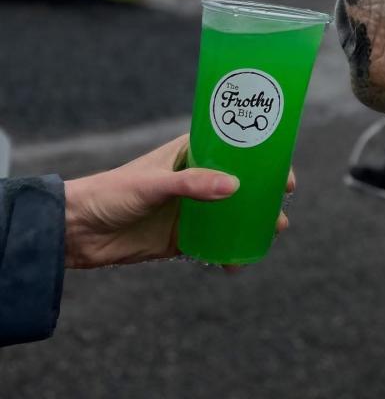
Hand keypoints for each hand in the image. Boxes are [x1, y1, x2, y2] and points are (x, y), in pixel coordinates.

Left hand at [64, 135, 294, 268]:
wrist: (76, 231)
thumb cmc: (111, 192)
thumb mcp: (154, 184)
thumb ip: (192, 183)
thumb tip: (234, 187)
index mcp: (190, 152)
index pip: (234, 148)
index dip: (260, 157)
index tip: (282, 171)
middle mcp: (195, 179)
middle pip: (239, 183)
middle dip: (262, 194)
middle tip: (281, 206)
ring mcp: (190, 209)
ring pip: (230, 215)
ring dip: (251, 223)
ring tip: (271, 233)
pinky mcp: (181, 239)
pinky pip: (212, 244)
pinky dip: (228, 252)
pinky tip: (238, 262)